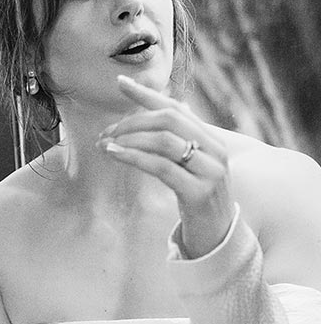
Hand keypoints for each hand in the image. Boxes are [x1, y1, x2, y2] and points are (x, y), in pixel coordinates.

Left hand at [99, 75, 236, 257]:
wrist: (218, 240)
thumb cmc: (198, 203)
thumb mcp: (192, 168)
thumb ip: (178, 143)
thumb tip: (158, 116)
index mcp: (212, 140)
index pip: (176, 108)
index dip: (147, 94)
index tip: (119, 83)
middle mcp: (215, 150)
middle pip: (168, 120)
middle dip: (132, 122)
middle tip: (106, 132)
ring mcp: (210, 171)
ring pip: (164, 141)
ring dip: (129, 140)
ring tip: (105, 145)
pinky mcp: (199, 192)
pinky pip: (162, 167)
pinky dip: (135, 158)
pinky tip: (116, 155)